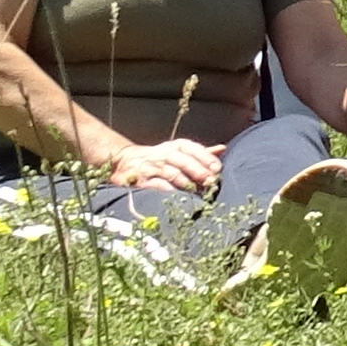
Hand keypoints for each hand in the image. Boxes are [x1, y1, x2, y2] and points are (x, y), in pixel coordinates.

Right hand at [104, 137, 221, 193]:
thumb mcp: (177, 151)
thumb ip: (199, 152)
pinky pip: (157, 186)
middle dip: (198, 171)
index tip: (218, 168)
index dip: (205, 157)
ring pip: (172, 173)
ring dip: (186, 183)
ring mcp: (152, 167)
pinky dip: (168, 192)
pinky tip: (179, 198)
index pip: (192, 148)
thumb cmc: (158, 158)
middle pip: (183, 161)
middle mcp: (163, 154)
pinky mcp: (141, 180)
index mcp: (175, 146)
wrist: (123, 161)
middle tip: (211, 182)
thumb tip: (223, 148)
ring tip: (198, 192)